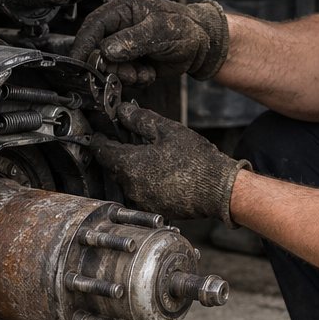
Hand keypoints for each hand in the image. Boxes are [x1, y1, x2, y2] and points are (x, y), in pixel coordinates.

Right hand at [71, 0, 229, 87]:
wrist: (204, 45)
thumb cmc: (187, 28)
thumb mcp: (160, 30)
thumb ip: (132, 40)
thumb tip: (107, 50)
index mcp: (122, 8)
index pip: (93, 26)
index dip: (84, 45)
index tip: (81, 63)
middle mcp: (119, 26)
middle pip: (98, 50)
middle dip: (112, 66)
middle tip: (129, 72)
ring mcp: (125, 45)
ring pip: (110, 66)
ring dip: (125, 75)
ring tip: (144, 72)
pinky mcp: (132, 60)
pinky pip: (122, 75)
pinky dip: (134, 79)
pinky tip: (149, 73)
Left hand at [90, 102, 248, 223]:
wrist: (219, 190)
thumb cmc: (196, 160)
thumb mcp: (167, 130)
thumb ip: (139, 119)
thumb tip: (122, 111)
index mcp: (129, 165)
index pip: (101, 150)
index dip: (99, 138)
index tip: (100, 132)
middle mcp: (131, 186)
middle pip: (114, 166)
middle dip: (118, 152)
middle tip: (130, 138)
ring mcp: (142, 200)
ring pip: (129, 180)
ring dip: (133, 168)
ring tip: (152, 155)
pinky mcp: (155, 208)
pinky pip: (142, 192)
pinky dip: (147, 181)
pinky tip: (162, 172)